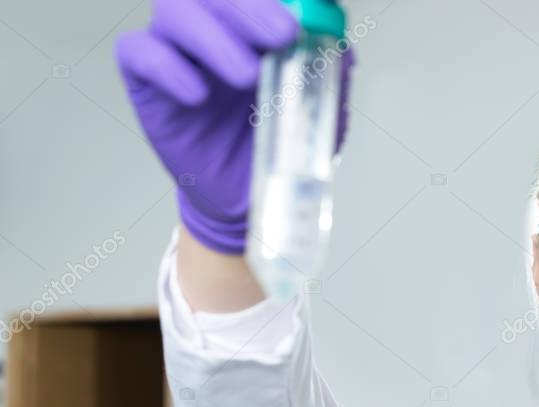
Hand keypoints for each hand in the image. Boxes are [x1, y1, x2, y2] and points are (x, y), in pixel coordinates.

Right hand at [115, 0, 355, 253]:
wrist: (247, 196)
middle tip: (282, 36)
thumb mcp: (319, 111)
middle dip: (250, 6)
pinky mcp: (145, 81)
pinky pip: (137, 52)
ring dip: (212, 37)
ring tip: (247, 77)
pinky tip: (198, 96)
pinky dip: (167, 67)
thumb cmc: (280, 143)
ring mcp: (177, 49)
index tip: (300, 22)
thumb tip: (341, 47)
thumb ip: (329, 74)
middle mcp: (214, 27)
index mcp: (255, 24)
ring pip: (174, 10)